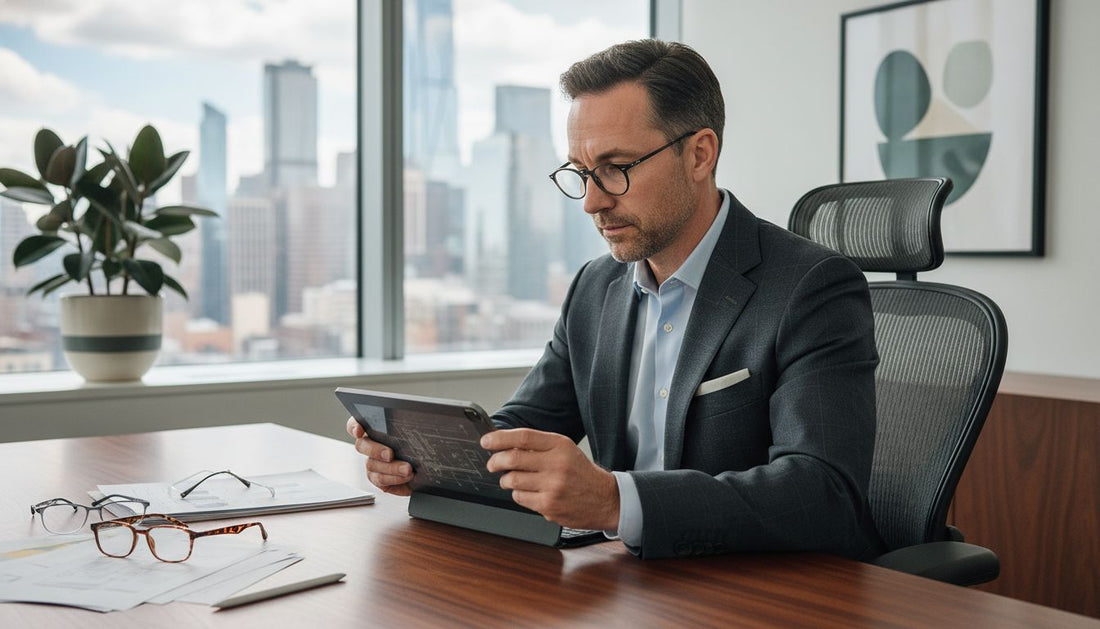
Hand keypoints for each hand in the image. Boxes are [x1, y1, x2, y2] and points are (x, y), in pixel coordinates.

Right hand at [346, 417, 413, 495]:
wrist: (428, 467)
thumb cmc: (420, 444)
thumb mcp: (417, 430)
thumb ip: (409, 422)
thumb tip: (414, 416)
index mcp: (375, 428)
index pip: (355, 424)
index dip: (354, 426)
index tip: (359, 430)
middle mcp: (370, 445)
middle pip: (361, 445)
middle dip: (375, 450)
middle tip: (390, 454)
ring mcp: (373, 463)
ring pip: (372, 465)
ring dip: (391, 468)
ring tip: (408, 469)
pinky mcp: (379, 479)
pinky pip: (381, 480)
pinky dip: (395, 479)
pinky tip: (407, 476)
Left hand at [481, 428, 618, 530]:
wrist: (605, 499)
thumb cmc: (580, 473)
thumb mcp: (565, 450)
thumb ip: (539, 446)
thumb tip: (505, 445)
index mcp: (560, 445)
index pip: (523, 437)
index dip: (500, 438)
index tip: (486, 441)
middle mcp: (557, 464)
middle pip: (513, 459)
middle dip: (495, 461)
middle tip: (492, 464)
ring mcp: (553, 486)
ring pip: (513, 480)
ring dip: (506, 480)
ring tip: (511, 479)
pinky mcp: (549, 506)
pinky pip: (520, 498)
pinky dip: (518, 494)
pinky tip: (528, 492)